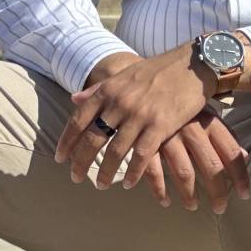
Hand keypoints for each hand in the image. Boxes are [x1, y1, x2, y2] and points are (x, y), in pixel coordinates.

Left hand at [55, 43, 213, 191]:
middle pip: (93, 139)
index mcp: (107, 90)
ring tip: (100, 185)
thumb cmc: (155, 71)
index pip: (78, 120)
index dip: (67, 141)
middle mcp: (119, 103)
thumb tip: (73, 99)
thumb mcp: (122, 75)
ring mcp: (139, 115)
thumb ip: (98, 88)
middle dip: (81, 162)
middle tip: (75, 178)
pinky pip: (142, 156)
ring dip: (106, 172)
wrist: (190, 66)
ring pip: (115, 152)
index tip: (60, 158)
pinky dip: (133, 172)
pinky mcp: (160, 126)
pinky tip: (128, 183)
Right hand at [138, 110, 250, 213]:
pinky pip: (154, 173)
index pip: (231, 153)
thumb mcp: (204, 113)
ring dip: (189, 195)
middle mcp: (190, 129)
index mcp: (208, 121)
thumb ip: (224, 135)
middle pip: (211, 168)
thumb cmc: (180, 105)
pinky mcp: (146, 143)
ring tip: (192, 206)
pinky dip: (160, 190)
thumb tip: (245, 156)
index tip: (244, 195)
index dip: (241, 177)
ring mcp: (168, 136)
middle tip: (220, 208)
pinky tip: (165, 200)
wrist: (144, 87)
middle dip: (218, 193)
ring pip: (184, 174)